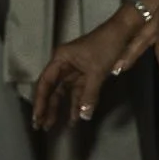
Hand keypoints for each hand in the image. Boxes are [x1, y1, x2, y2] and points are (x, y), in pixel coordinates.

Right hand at [31, 10, 135, 129]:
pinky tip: (75, 118)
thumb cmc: (104, 47)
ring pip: (64, 93)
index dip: (40, 101)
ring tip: (53, 126)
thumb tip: (82, 117)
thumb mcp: (96, 72)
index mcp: (60, 59)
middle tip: (40, 126)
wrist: (122, 33)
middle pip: (52, 89)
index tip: (36, 117)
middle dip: (47, 107)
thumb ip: (88, 95)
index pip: (45, 83)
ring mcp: (76, 70)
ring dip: (61, 108)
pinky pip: (78, 93)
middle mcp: (64, 65)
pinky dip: (77, 104)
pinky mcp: (87, 75)